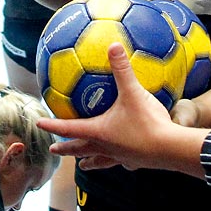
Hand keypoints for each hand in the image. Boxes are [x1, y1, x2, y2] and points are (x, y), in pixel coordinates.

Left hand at [37, 43, 200, 174]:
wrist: (170, 149)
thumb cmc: (148, 122)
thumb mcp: (133, 92)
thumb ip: (122, 69)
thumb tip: (113, 46)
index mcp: (99, 131)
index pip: (68, 128)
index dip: (52, 124)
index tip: (39, 123)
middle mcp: (105, 147)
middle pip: (79, 149)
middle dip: (65, 149)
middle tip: (53, 150)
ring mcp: (120, 157)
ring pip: (98, 161)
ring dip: (88, 161)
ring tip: (83, 164)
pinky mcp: (134, 162)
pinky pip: (120, 163)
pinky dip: (114, 161)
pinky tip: (121, 161)